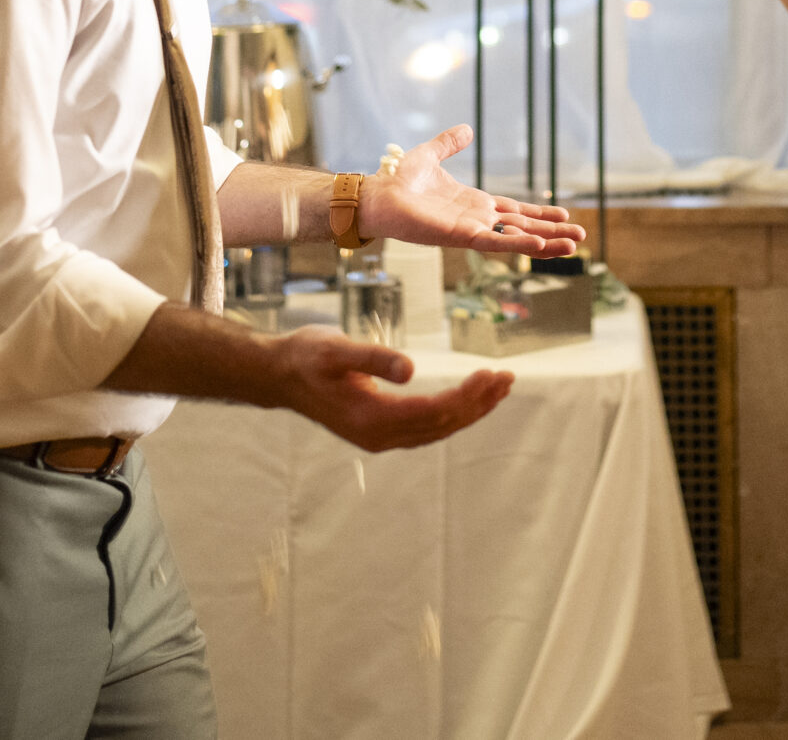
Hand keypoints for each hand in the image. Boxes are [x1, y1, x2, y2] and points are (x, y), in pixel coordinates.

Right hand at [271, 326, 513, 451]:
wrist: (279, 375)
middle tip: (507, 378)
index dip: (467, 396)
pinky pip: (426, 428)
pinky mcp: (379, 431)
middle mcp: (379, 437)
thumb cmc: (306, 357)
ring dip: (470, 410)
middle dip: (478, 403)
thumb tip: (409, 369)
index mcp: (371, 419)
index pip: (434, 412)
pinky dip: (452, 413)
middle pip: (442, 424)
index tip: (493, 374)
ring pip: (437, 429)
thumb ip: (373, 359)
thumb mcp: (336, 350)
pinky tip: (468, 400)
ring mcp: (379, 438)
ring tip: (499, 388)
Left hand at [359, 125, 586, 256]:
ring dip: (544, 243)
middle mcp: (477, 219)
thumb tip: (466, 129)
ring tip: (572, 246)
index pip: (515, 211)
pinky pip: (495, 242)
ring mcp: (471, 230)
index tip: (564, 216)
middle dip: (552, 233)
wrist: (378, 195)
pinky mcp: (461, 236)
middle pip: (523, 227)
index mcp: (474, 203)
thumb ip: (448, 143)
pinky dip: (518, 244)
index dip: (539, 214)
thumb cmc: (399, 181)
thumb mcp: (430, 155)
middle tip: (580, 238)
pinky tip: (541, 246)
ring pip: (516, 238)